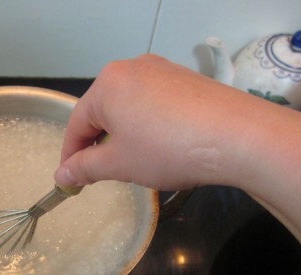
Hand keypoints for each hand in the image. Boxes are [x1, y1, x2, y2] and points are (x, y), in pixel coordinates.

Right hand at [54, 53, 272, 190]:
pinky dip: (148, 125)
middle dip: (97, 144)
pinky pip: (154, 103)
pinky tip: (161, 145)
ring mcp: (163, 70)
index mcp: (107, 84)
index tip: (68, 181)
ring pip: (129, 107)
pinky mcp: (186, 79)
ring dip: (123, 135)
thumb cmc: (167, 150)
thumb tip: (62, 174)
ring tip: (132, 162)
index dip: (70, 155)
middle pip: (102, 111)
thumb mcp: (119, 164)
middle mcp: (132, 68)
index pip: (77, 123)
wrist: (238, 136)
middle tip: (100, 174)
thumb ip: (85, 167)